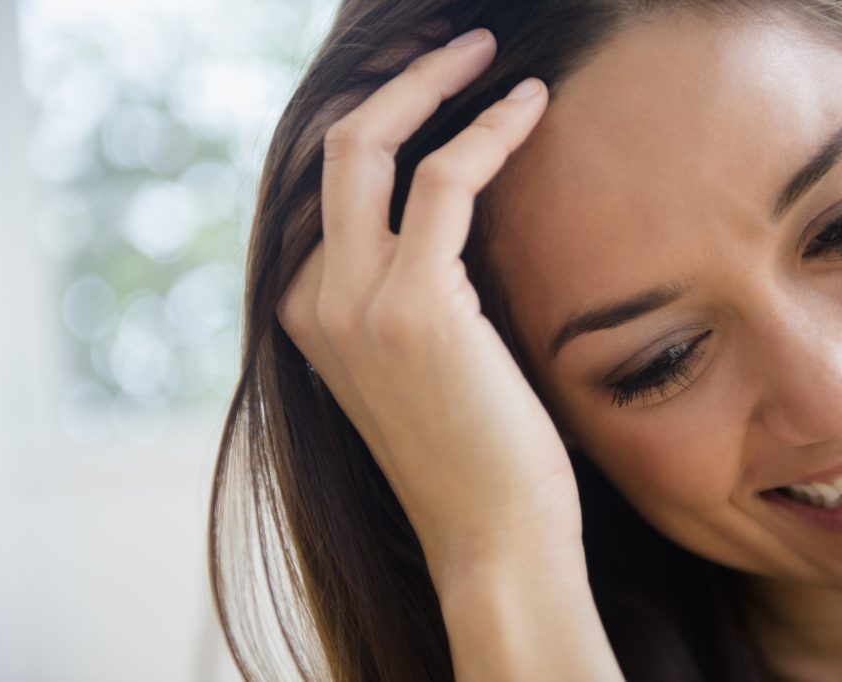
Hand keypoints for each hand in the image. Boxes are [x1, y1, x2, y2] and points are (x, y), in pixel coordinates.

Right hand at [276, 29, 583, 586]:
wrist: (495, 542)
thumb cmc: (478, 453)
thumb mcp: (425, 361)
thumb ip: (412, 288)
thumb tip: (449, 208)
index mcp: (310, 313)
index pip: (327, 187)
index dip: (378, 124)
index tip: (432, 89)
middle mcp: (315, 301)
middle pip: (330, 149)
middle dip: (390, 81)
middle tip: (454, 45)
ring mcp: (355, 303)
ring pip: (370, 145)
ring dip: (433, 82)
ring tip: (490, 53)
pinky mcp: (415, 305)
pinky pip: (444, 179)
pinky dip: (489, 131)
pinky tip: (531, 105)